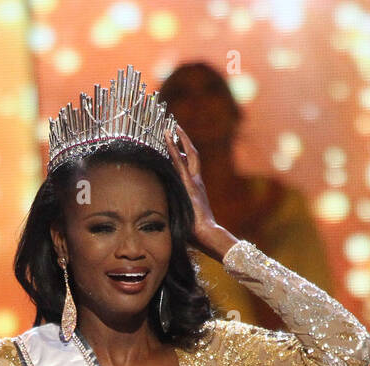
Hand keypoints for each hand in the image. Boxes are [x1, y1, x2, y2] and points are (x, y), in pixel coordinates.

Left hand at [163, 123, 225, 255]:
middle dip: (183, 141)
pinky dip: (173, 149)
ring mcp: (194, 181)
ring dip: (178, 140)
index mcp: (196, 188)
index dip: (183, 153)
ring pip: (187, 154)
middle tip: (174, 128)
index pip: (189, 166)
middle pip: (192, 155)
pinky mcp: (189, 184)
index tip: (175, 143)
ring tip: (169, 127)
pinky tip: (167, 138)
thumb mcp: (183, 216)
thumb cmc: (195, 231)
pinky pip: (179, 162)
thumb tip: (163, 212)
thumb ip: (176, 209)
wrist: (207, 233)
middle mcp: (196, 181)